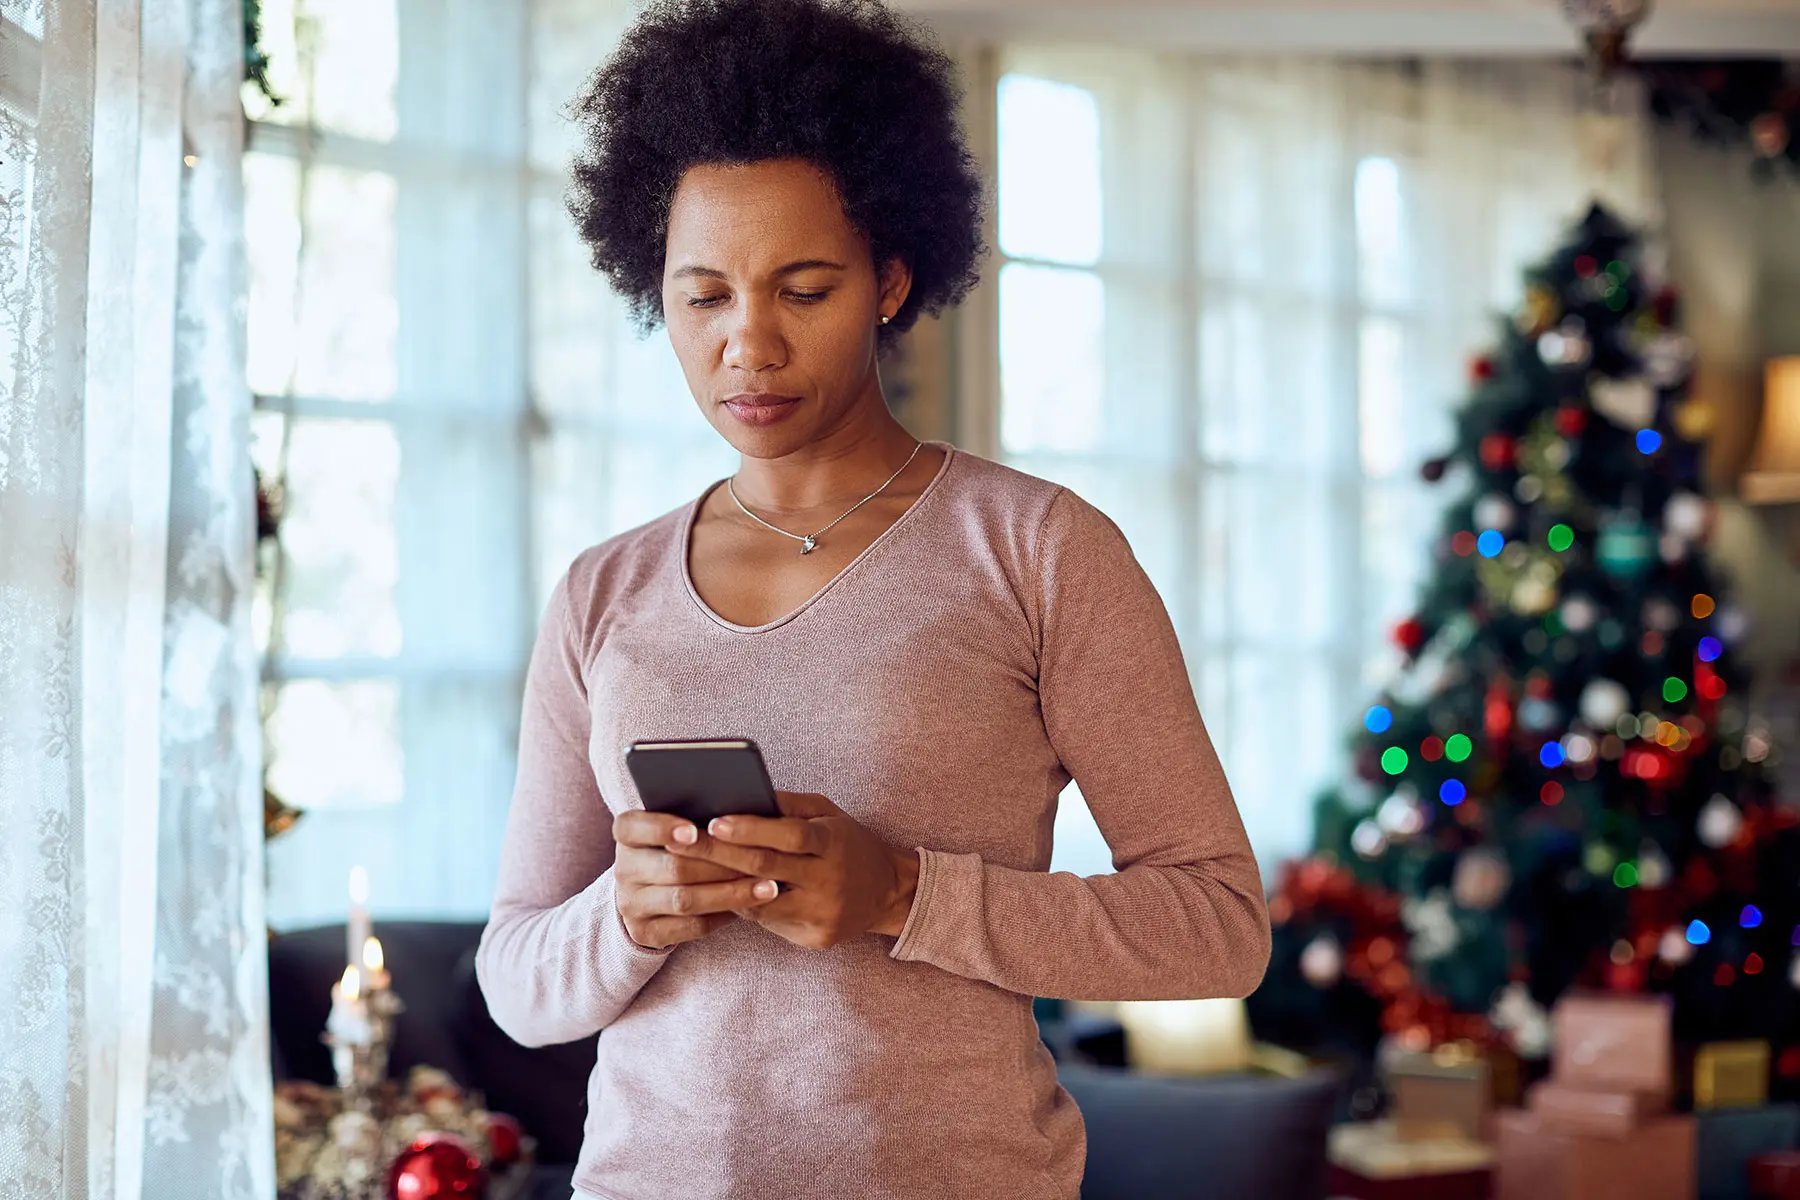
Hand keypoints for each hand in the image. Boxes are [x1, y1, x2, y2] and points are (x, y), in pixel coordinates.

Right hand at [612, 810, 780, 949]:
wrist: (649, 894)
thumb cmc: (677, 847)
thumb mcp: (676, 826)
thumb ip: (697, 815)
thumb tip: (741, 807)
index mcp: (627, 834)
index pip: (633, 826)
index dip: (662, 828)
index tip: (695, 831)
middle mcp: (624, 869)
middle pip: (672, 866)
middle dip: (720, 863)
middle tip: (760, 858)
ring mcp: (631, 904)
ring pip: (685, 900)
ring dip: (731, 893)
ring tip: (768, 887)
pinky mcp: (646, 933)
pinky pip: (691, 927)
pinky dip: (724, 915)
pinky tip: (752, 906)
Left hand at [667, 791, 919, 949]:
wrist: (888, 894)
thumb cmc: (848, 845)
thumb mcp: (828, 814)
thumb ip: (789, 805)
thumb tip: (744, 791)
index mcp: (834, 843)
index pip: (788, 836)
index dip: (750, 829)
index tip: (712, 820)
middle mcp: (830, 881)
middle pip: (766, 868)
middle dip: (719, 854)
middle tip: (680, 843)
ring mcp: (823, 914)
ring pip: (761, 902)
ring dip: (723, 885)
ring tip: (688, 869)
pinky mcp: (816, 939)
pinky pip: (768, 923)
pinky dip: (743, 906)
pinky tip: (718, 892)